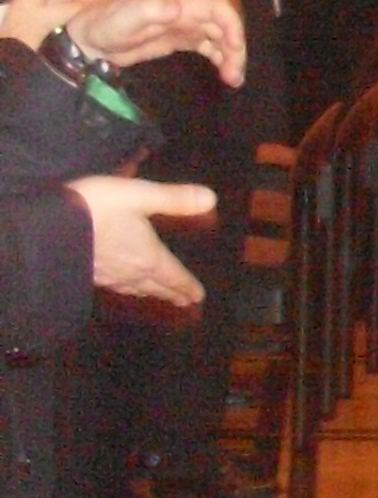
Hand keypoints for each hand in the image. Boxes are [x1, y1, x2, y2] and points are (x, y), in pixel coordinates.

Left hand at [68, 0, 246, 83]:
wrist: (87, 40)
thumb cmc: (103, 26)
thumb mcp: (123, 19)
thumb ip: (150, 11)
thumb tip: (178, 7)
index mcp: (176, 4)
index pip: (217, 8)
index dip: (232, 25)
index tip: (234, 49)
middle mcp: (185, 13)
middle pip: (223, 25)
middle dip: (235, 47)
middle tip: (234, 75)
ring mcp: (183, 28)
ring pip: (219, 38)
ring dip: (231, 56)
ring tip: (232, 79)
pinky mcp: (178, 41)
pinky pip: (208, 47)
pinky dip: (221, 58)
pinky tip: (225, 74)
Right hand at [69, 175, 214, 305]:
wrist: (46, 226)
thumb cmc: (97, 207)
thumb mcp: (139, 195)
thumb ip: (174, 199)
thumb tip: (211, 199)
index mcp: (148, 255)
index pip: (174, 275)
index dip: (187, 285)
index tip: (198, 297)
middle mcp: (130, 271)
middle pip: (155, 286)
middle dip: (171, 293)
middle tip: (184, 303)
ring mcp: (107, 276)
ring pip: (134, 289)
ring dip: (149, 293)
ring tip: (156, 296)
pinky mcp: (86, 275)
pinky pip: (113, 287)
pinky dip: (125, 289)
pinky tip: (120, 286)